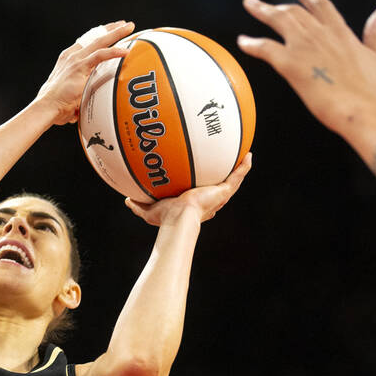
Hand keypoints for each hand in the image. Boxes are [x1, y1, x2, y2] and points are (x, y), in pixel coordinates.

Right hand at [35, 21, 134, 124]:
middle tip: (124, 25)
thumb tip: (85, 108)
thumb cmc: (56, 106)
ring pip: (100, 41)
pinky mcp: (80, 67)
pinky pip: (101, 55)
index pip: (85, 42)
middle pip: (94, 37)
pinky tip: (125, 51)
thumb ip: (80, 94)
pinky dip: (114, 52)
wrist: (47, 107)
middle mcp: (72, 56)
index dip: (98, 35)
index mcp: (67, 60)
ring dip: (116, 33)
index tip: (108, 31)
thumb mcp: (69, 95)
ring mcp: (76, 60)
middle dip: (110, 29)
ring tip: (130, 27)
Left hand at [125, 152, 250, 225]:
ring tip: (244, 155)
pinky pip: (237, 177)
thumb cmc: (166, 220)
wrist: (179, 219)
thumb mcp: (149, 212)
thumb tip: (127, 199)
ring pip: (232, 181)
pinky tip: (248, 155)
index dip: (205, 186)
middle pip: (218, 186)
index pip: (202, 194)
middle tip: (223, 162)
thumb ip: (138, 205)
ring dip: (239, 168)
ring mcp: (218, 197)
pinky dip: (244, 167)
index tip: (203, 176)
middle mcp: (209, 200)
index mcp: (196, 204)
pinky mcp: (224, 193)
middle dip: (222, 175)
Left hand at [238, 0, 375, 134]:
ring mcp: (305, 47)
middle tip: (259, 3)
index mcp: (341, 33)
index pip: (321, 7)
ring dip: (262, 11)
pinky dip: (253, 44)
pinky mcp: (291, 64)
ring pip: (279, 21)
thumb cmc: (373, 91)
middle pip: (294, 11)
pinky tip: (242, 42)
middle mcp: (321, 34)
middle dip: (276, 5)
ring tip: (249, 4)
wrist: (363, 108)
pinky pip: (266, 48)